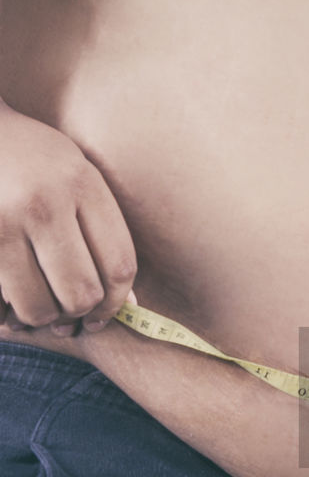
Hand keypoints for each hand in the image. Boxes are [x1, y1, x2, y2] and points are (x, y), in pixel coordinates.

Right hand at [0, 102, 136, 335]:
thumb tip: (128, 304)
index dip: (116, 303)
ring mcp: (2, 222)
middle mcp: (43, 203)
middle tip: (69, 315)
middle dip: (79, 314)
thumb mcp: (74, 174)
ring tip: (39, 307)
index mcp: (81, 183)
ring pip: (40, 307)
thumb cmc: (29, 158)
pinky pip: (2, 302)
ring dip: (43, 318)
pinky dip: (10, 313)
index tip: (104, 315)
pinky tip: (11, 304)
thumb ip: (102, 231)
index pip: (118, 264)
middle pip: (82, 292)